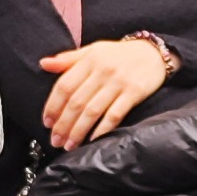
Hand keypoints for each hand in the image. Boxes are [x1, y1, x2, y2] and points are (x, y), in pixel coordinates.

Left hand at [40, 38, 172, 150]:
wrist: (153, 52)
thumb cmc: (119, 54)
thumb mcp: (92, 50)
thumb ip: (68, 59)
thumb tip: (43, 64)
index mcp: (88, 61)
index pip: (64, 86)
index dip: (53, 106)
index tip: (46, 122)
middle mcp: (101, 72)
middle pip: (76, 102)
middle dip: (63, 124)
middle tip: (55, 140)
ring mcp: (118, 83)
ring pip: (93, 111)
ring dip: (78, 130)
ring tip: (69, 145)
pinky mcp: (134, 93)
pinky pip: (115, 114)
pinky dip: (102, 129)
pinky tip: (93, 139)